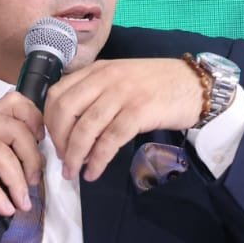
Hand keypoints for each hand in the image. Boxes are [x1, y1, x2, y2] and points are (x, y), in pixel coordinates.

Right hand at [0, 91, 43, 215]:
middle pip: (18, 130)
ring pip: (4, 153)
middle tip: (33, 184)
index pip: (18, 104)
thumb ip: (2, 162)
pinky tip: (3, 208)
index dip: (36, 121)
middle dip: (32, 160)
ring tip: (21, 203)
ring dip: (17, 182)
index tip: (42, 146)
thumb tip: (32, 174)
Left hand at [44, 57, 205, 182]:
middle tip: (63, 159)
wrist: (195, 84)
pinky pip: (109, 140)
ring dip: (74, 155)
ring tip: (73, 172)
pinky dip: (97, 160)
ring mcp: (122, 94)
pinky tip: (94, 172)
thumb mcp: (120, 78)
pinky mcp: (139, 111)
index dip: (48, 121)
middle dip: (58, 140)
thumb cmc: (157, 85)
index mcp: (97, 70)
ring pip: (85, 128)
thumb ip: (96, 92)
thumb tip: (71, 126)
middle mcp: (105, 78)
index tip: (53, 140)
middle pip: (65, 111)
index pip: (56, 93)